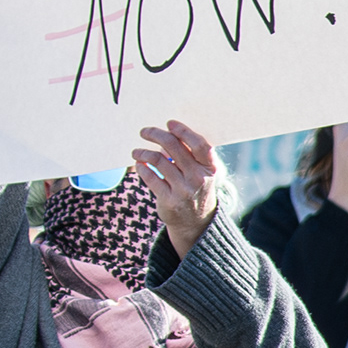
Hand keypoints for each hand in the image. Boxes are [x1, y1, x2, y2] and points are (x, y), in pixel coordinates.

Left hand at [133, 120, 220, 251]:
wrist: (196, 224)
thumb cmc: (196, 189)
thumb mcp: (202, 173)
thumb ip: (190, 155)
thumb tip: (166, 134)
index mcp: (210, 169)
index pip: (199, 144)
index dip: (183, 131)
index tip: (169, 123)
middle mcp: (198, 179)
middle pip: (174, 146)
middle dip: (155, 134)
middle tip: (145, 131)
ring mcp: (183, 190)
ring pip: (157, 160)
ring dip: (143, 152)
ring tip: (137, 152)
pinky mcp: (168, 201)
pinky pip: (150, 177)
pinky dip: (141, 168)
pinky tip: (139, 165)